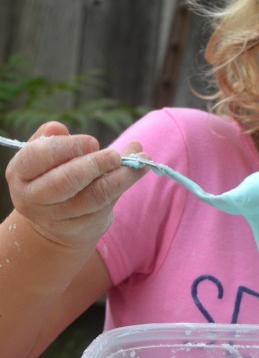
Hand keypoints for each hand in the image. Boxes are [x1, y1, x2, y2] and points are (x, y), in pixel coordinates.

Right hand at [5, 121, 143, 249]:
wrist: (54, 222)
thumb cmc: (52, 175)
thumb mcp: (47, 155)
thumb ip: (54, 139)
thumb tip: (59, 127)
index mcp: (20, 173)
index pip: (39, 156)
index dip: (68, 147)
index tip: (92, 142)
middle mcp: (33, 198)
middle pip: (66, 181)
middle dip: (94, 165)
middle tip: (115, 155)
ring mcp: (56, 217)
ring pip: (93, 197)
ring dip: (120, 177)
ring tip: (139, 160)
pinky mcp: (79, 229)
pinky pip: (105, 206)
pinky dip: (124, 186)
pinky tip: (137, 171)